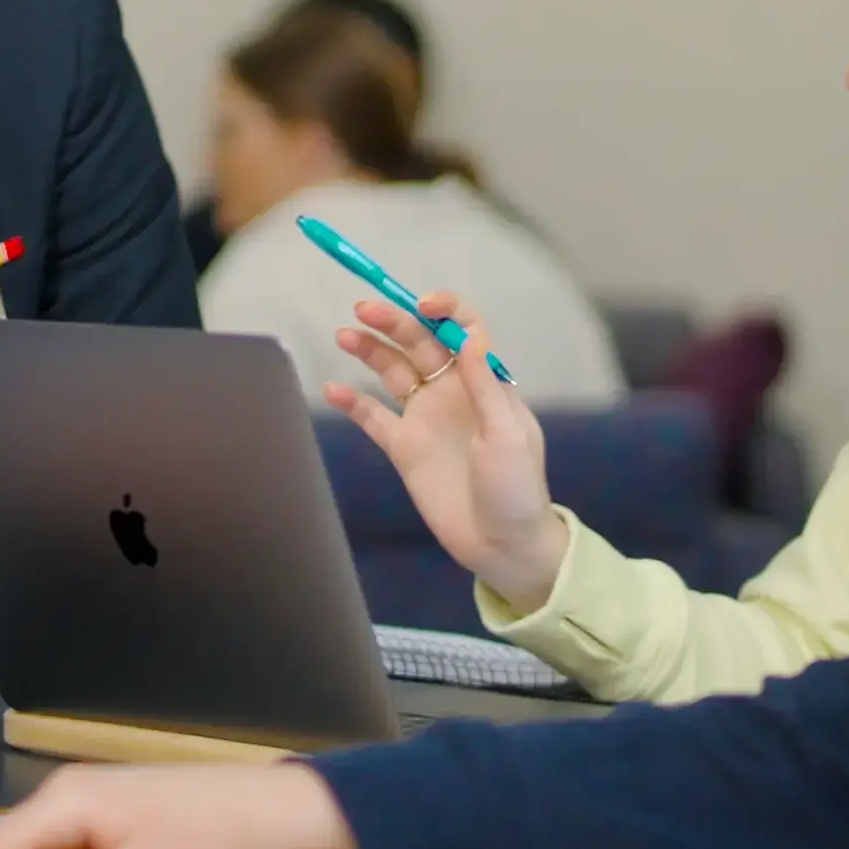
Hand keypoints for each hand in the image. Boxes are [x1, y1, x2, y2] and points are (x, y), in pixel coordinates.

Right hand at [329, 294, 563, 610]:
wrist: (501, 543)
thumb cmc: (516, 487)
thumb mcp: (507, 434)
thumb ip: (485, 385)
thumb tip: (469, 335)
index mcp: (485, 381)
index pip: (463, 329)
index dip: (444, 310)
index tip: (422, 305)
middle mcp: (453, 391)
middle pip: (419, 343)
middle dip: (393, 321)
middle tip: (364, 308)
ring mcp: (425, 417)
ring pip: (392, 371)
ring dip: (369, 350)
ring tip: (344, 334)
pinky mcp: (403, 447)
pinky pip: (373, 416)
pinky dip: (352, 402)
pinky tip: (333, 388)